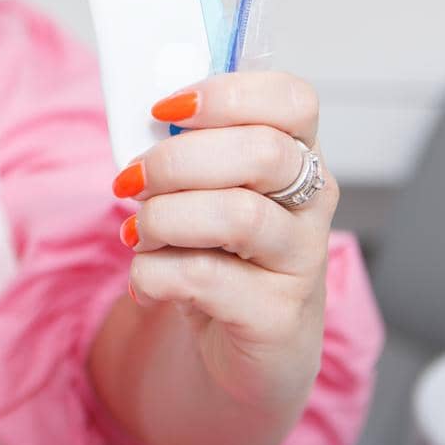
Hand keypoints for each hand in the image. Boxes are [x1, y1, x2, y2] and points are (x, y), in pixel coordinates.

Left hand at [110, 71, 338, 413]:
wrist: (244, 349)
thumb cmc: (221, 256)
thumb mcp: (207, 192)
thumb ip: (190, 150)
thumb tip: (147, 120)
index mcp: (297, 155)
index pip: (294, 100)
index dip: (227, 95)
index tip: (166, 109)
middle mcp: (313, 203)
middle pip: (262, 153)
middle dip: (176, 161)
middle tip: (131, 181)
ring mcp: (302, 261)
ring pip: (238, 215)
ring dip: (163, 218)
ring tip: (138, 234)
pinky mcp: (277, 315)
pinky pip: (204, 277)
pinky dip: (153, 273)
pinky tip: (148, 280)